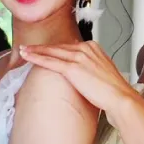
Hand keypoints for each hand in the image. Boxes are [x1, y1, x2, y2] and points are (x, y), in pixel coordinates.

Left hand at [19, 41, 136, 113]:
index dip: (54, 48)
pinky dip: (36, 58)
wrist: (120, 97)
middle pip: (58, 47)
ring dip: (35, 50)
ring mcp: (79, 57)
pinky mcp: (73, 68)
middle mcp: (85, 48)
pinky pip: (50, 61)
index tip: (44, 49)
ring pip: (51, 52)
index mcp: (93, 47)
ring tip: (23, 50)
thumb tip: (81, 69)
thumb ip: (89, 66)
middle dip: (41, 47)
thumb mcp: (101, 71)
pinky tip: (27, 56)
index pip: (68, 46)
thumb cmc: (112, 90)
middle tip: (28, 47)